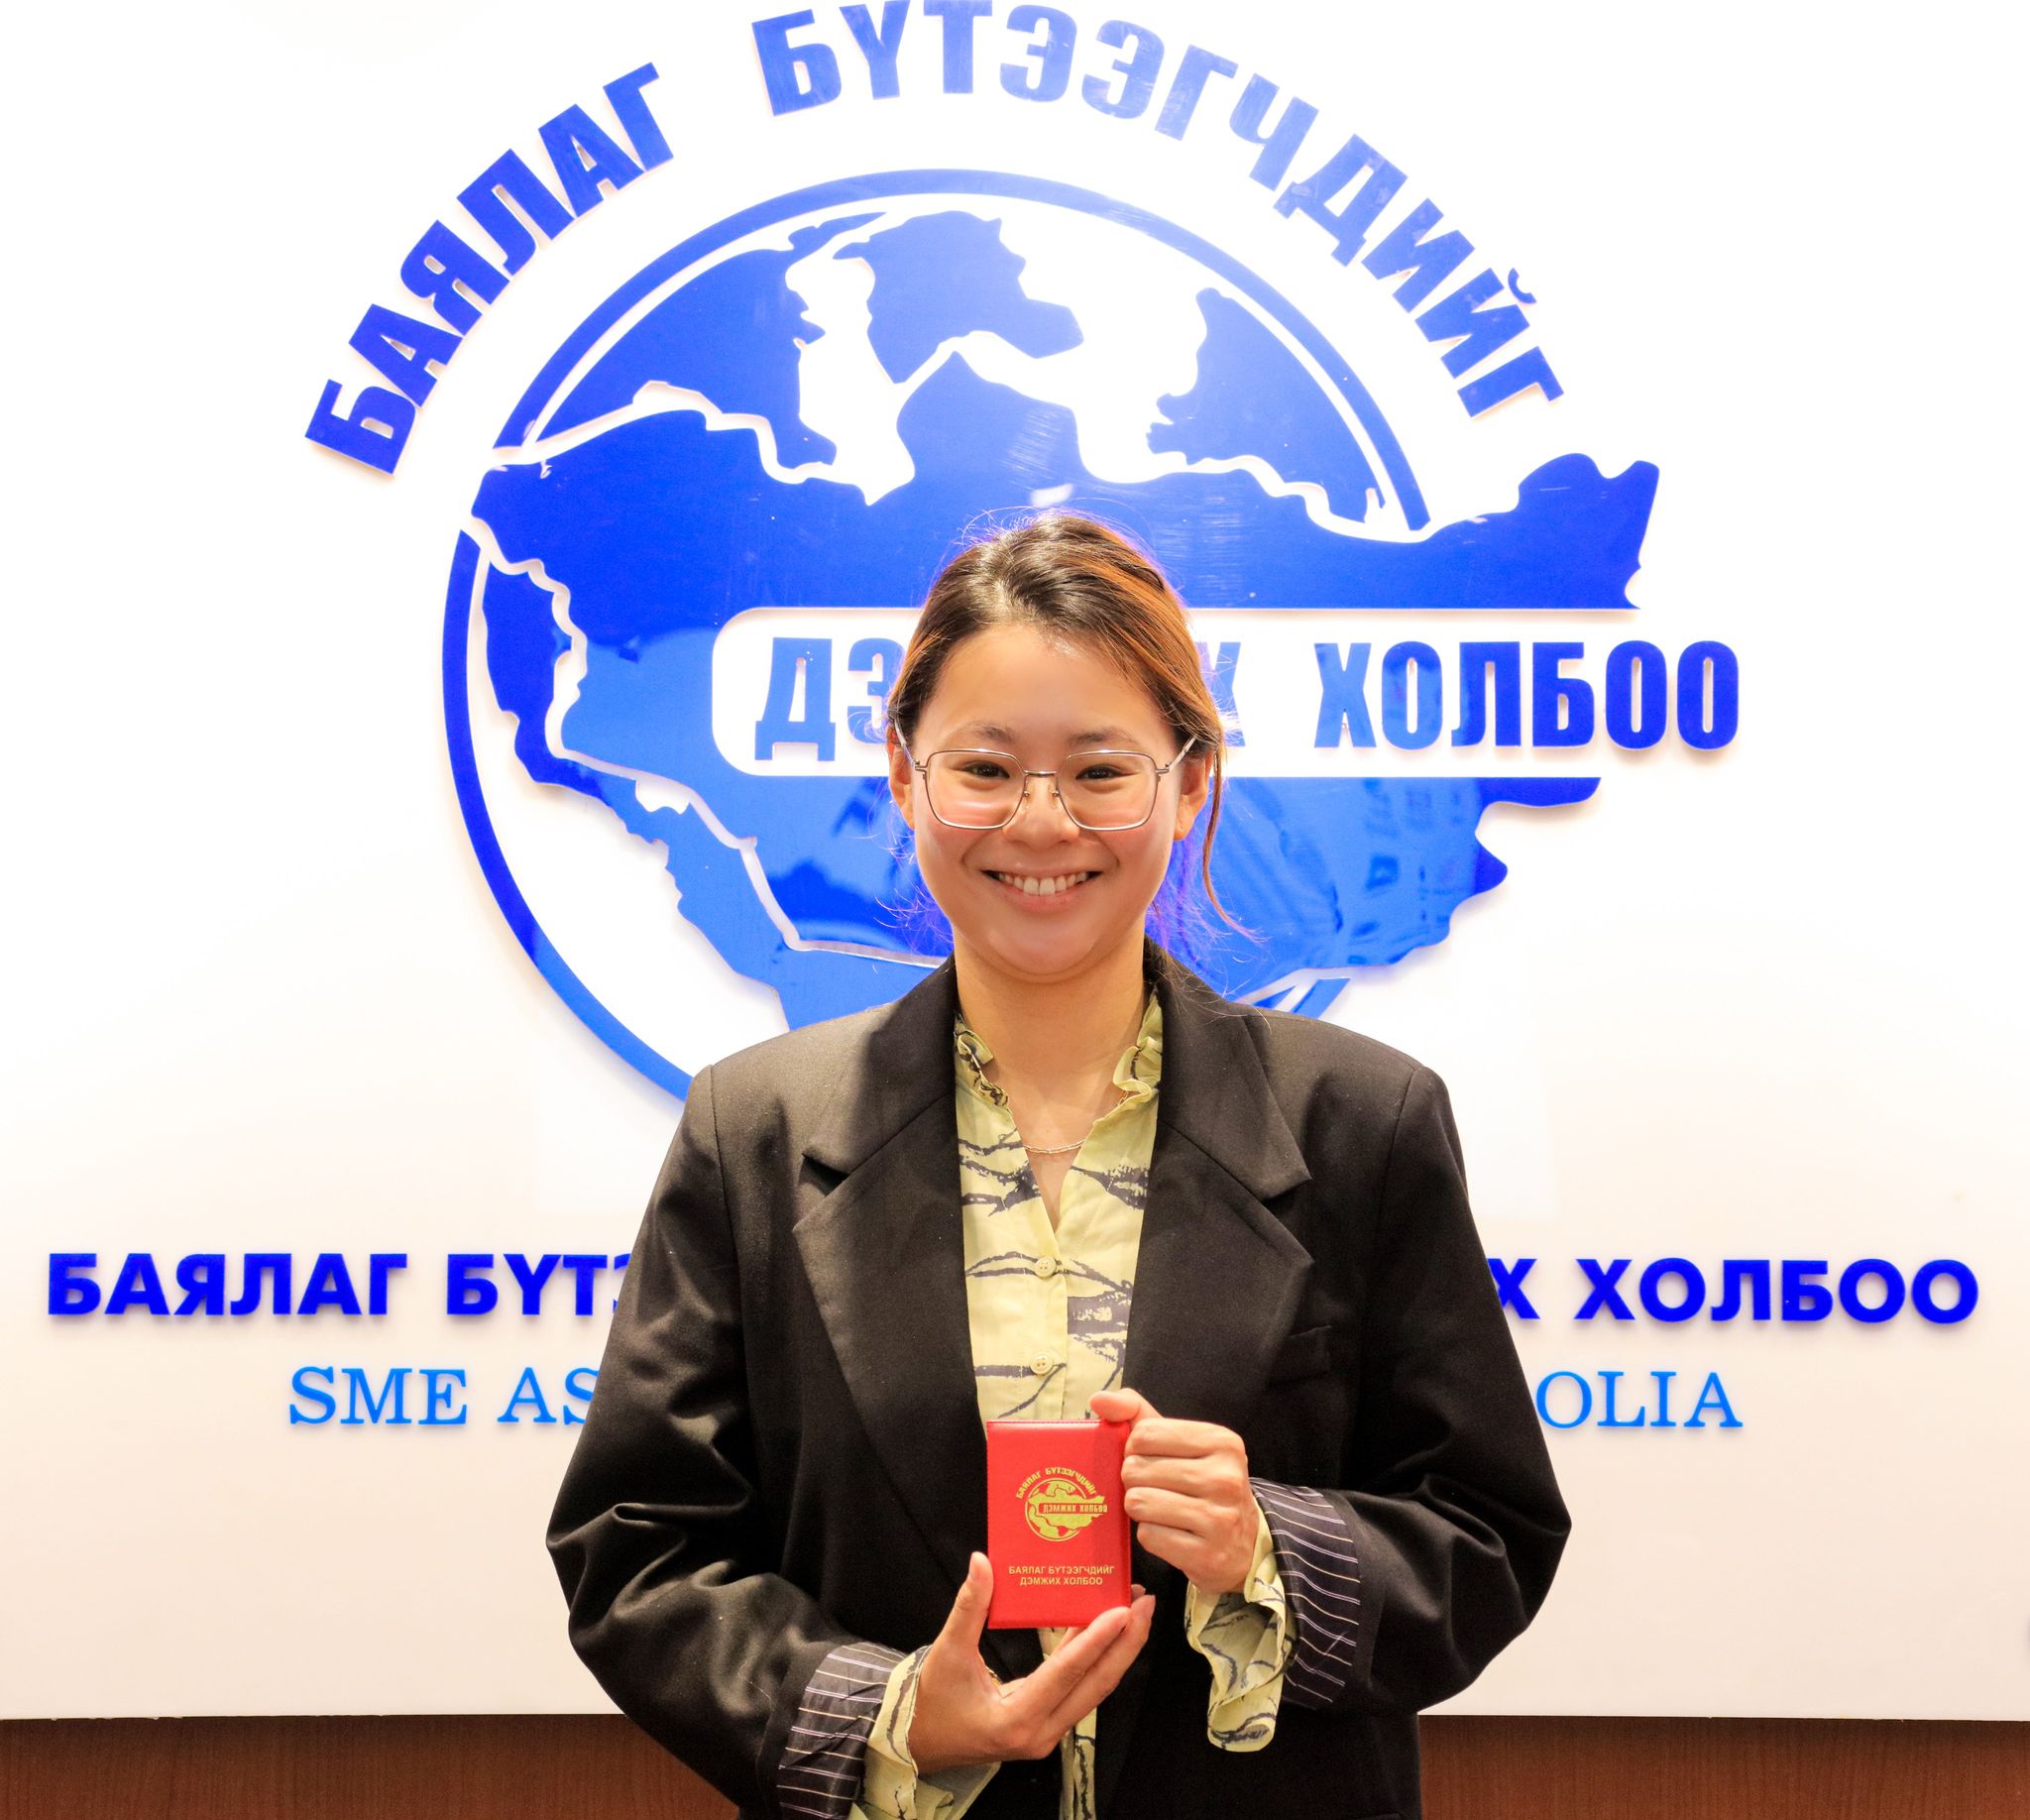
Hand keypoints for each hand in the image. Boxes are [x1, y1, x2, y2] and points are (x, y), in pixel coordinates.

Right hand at [907, 1552, 1153, 1775]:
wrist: (921, 1744)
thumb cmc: (931, 1704)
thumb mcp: (946, 1653)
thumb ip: (968, 1607)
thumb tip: (981, 1562)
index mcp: (1016, 1720)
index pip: (1065, 1673)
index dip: (1095, 1640)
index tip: (1123, 1611)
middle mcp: (1040, 1733)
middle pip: (1095, 1685)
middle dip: (1126, 1643)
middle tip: (1145, 1603)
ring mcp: (1047, 1732)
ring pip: (1093, 1689)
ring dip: (1116, 1650)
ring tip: (1134, 1610)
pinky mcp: (1047, 1724)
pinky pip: (1080, 1689)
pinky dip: (1094, 1658)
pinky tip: (1104, 1628)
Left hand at [1089, 1387, 1255, 1597]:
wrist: (1244, 1544)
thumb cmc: (1202, 1484)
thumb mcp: (1182, 1443)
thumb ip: (1139, 1414)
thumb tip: (1099, 1399)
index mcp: (1222, 1442)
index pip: (1145, 1434)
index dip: (1133, 1449)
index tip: (1148, 1459)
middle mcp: (1225, 1478)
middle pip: (1136, 1469)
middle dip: (1134, 1481)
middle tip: (1154, 1488)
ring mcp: (1219, 1519)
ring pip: (1138, 1503)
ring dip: (1139, 1508)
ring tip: (1160, 1510)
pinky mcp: (1207, 1555)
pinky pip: (1148, 1536)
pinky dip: (1150, 1535)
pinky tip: (1170, 1533)